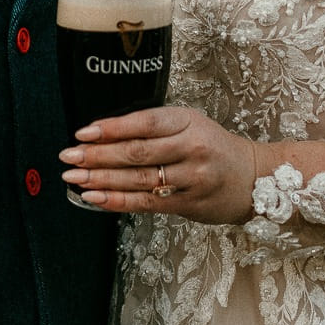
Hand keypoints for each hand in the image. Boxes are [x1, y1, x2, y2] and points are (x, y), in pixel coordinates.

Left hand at [59, 105, 256, 223]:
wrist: (255, 178)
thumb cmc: (214, 147)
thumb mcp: (190, 124)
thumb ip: (155, 127)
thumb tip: (105, 134)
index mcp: (188, 121)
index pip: (145, 122)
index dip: (112, 128)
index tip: (84, 132)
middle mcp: (192, 148)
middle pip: (137, 152)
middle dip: (98, 155)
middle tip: (69, 156)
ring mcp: (192, 178)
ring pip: (139, 179)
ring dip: (102, 179)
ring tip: (75, 179)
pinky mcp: (189, 204)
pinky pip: (147, 203)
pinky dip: (118, 201)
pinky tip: (96, 197)